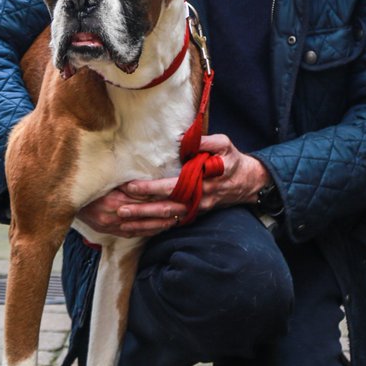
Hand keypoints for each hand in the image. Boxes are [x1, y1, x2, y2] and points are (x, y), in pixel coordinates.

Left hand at [76, 134, 271, 234]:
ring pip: (166, 219)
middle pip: (165, 208)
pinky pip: (171, 223)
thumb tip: (182, 138)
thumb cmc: (232, 160)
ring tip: (121, 221)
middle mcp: (198, 200)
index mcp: (203, 182)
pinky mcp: (193, 213)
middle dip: (141, 210)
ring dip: (144, 222)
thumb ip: (204, 141)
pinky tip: (136, 227)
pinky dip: (153, 226)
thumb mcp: (223, 145)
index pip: (172, 187)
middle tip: (117, 209)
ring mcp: (195, 209)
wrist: (248, 182)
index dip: (151, 188)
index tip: (130, 187)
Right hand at [76, 184, 186, 238]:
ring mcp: (113, 225)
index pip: (146, 194)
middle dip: (170, 208)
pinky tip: (163, 226)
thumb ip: (122, 177)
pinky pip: (136, 233)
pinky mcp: (111, 232)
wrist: (61, 202)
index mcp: (114, 196)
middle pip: (149, 211)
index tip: (180, 188)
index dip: (164, 191)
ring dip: (165, 221)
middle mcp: (115, 213)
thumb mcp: (102, 175)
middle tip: (188, 204)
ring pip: (146, 225)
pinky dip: (151, 230)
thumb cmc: (83, 184)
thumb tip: (145, 174)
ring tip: (182, 216)